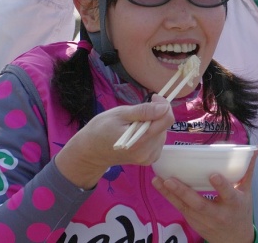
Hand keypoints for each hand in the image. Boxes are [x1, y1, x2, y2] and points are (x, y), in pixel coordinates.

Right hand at [55, 94, 172, 188]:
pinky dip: (151, 134)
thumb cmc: (100, 129)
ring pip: (162, 133)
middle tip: (136, 114)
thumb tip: (164, 107)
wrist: (90, 152)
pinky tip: (138, 133)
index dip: (163, 105)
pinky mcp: (148, 160)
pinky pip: (158, 141)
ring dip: (152, 124)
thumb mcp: (120, 114)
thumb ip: (143, 111)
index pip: (167, 119)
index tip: (152, 98)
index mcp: (140, 140)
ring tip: (133, 125)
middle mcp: (147, 152)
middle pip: (164, 126)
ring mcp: (148, 157)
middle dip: (155, 115)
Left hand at [152, 150, 257, 242]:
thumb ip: (248, 170)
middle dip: (183, 192)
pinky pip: (180, 208)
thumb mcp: (247, 192)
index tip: (213, 174)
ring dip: (169, 194)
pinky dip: (169, 197)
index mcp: (234, 204)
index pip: (227, 194)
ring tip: (158, 180)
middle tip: (170, 179)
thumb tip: (256, 149)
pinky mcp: (193, 222)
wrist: (234, 240)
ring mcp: (203, 220)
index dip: (220, 185)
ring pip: (184, 207)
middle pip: (199, 203)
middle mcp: (217, 213)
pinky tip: (160, 185)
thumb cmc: (241, 211)